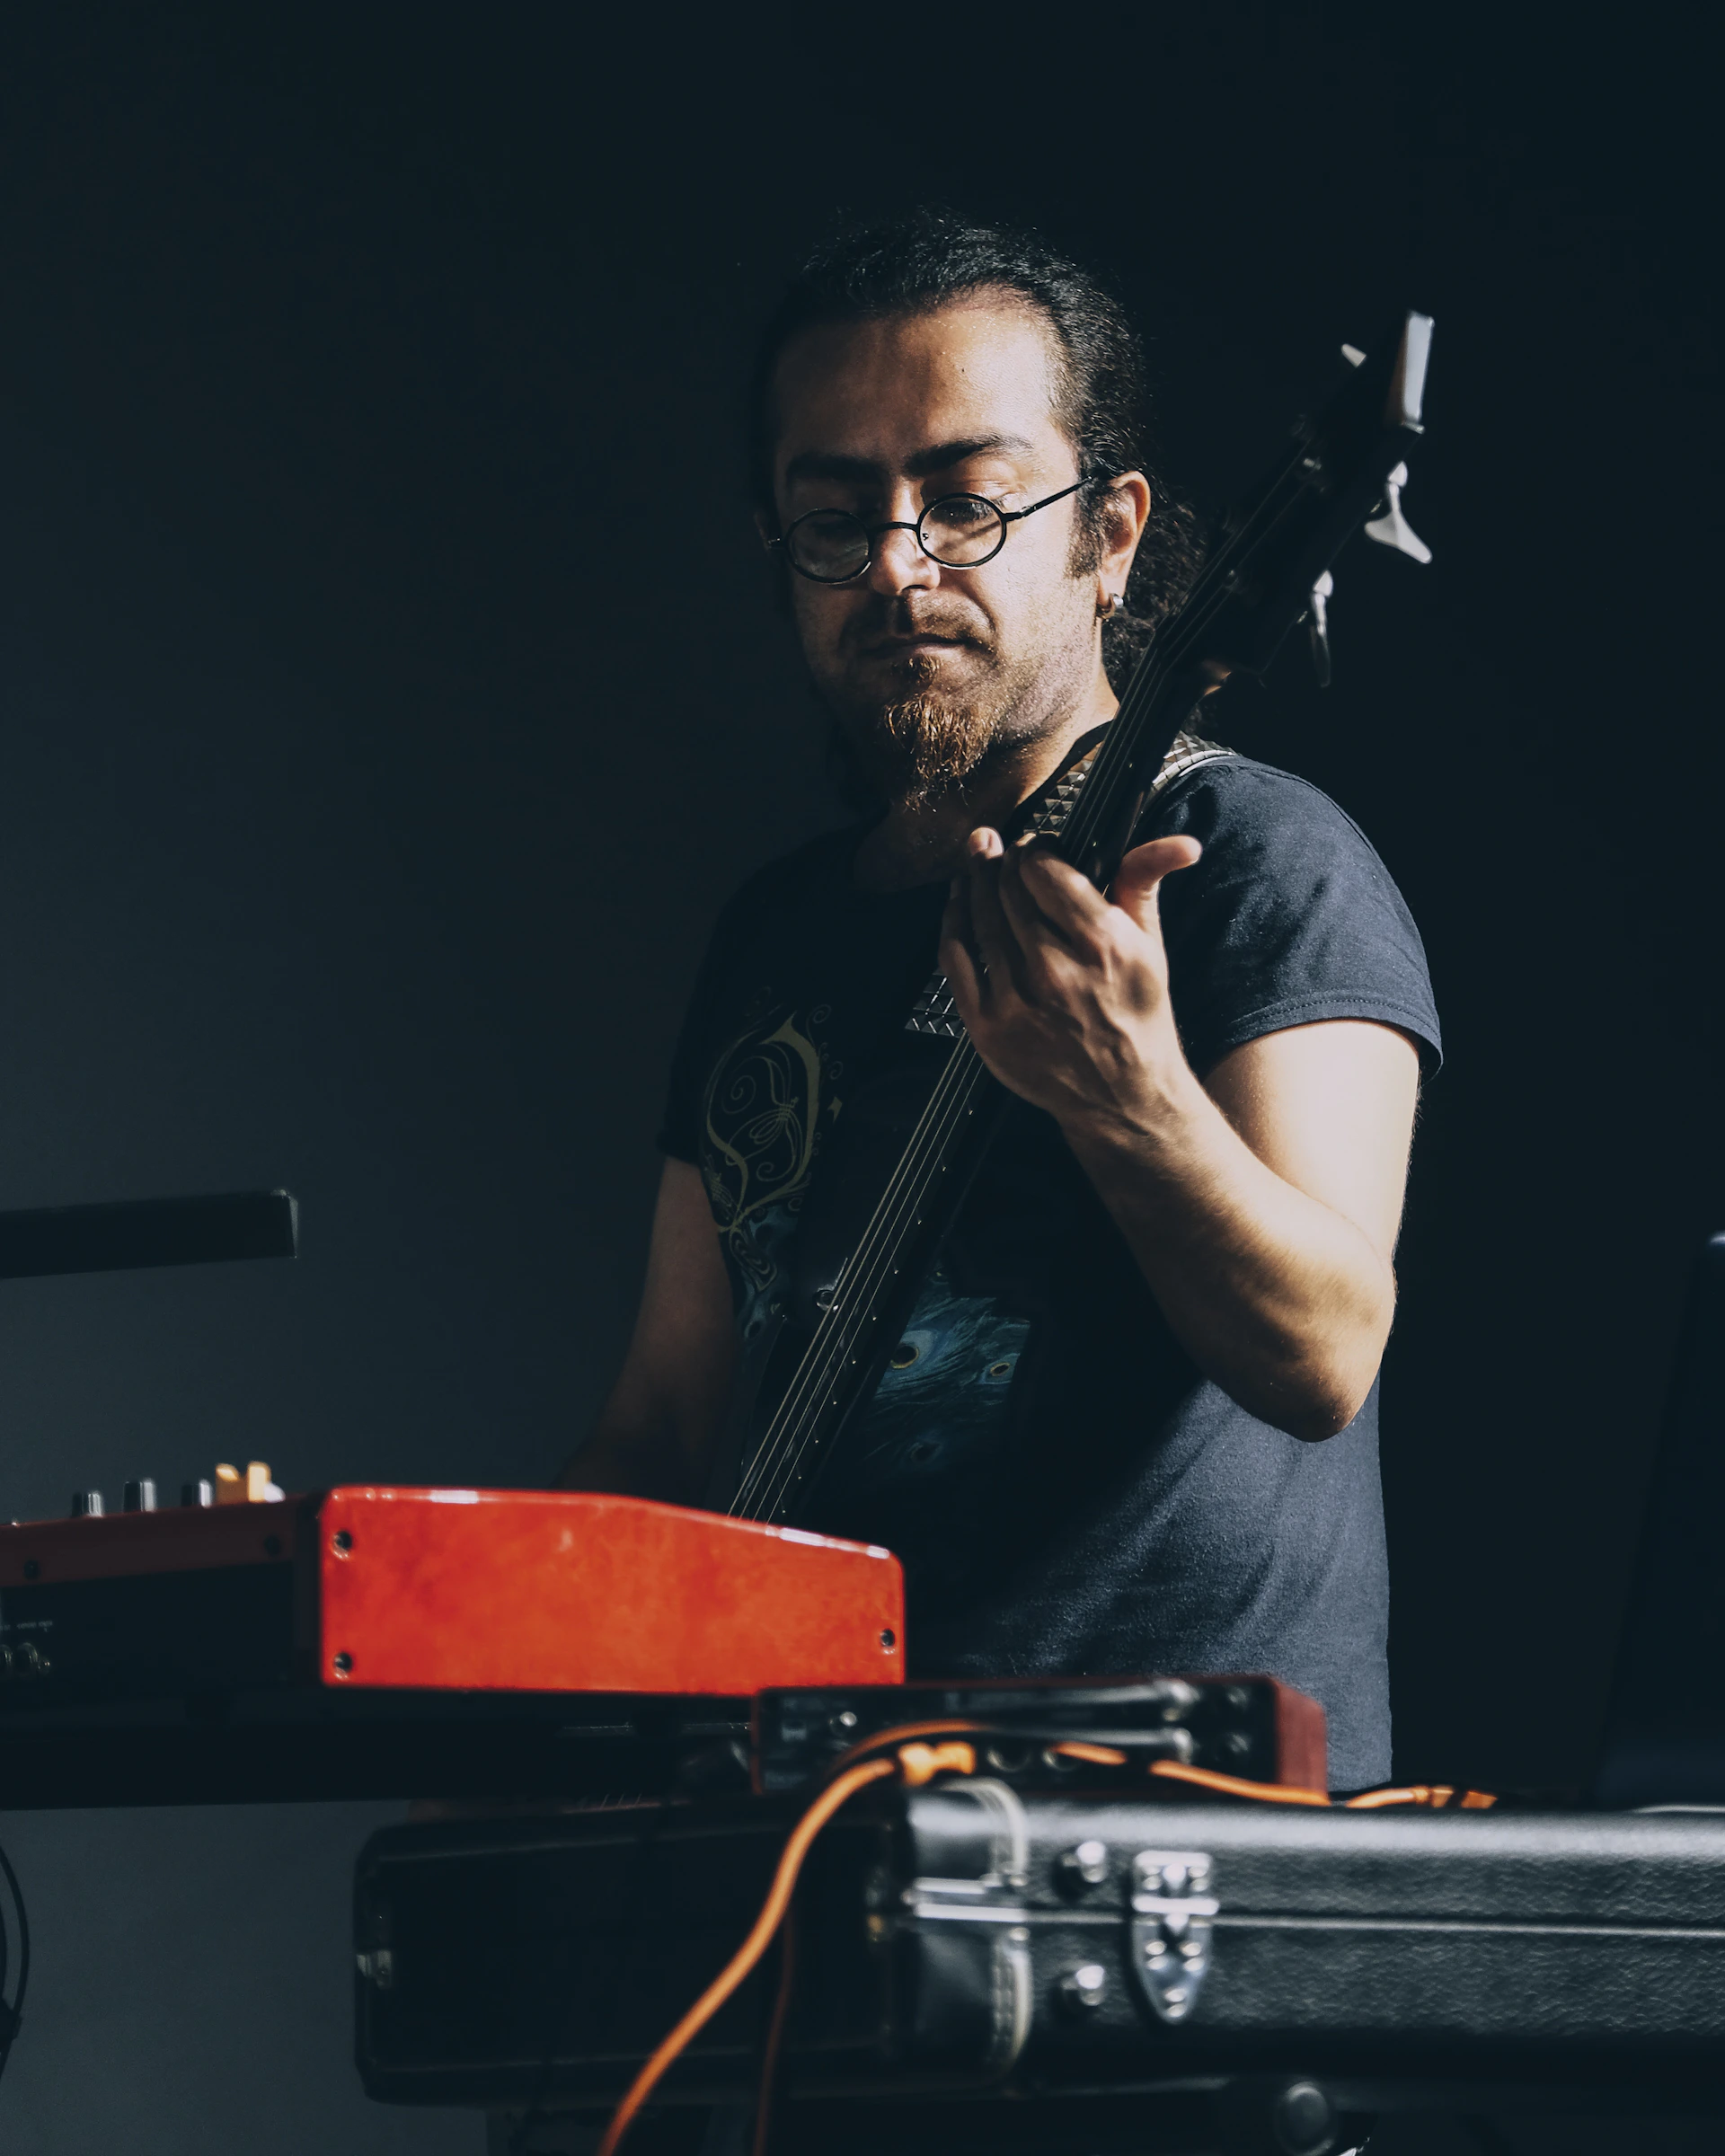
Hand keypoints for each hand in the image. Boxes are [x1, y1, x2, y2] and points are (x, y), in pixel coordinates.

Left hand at [939, 828, 1202, 1139]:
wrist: (1121, 1096)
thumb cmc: (1137, 1015)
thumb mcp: (1151, 946)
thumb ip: (1146, 884)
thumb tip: (1181, 843)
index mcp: (1103, 945)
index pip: (1045, 870)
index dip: (1036, 848)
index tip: (1038, 846)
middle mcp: (1056, 971)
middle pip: (1008, 889)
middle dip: (1003, 859)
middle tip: (1001, 848)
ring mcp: (1016, 1001)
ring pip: (979, 917)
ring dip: (974, 882)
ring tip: (978, 863)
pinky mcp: (986, 1026)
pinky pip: (954, 957)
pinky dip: (952, 921)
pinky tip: (957, 902)